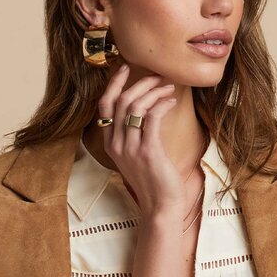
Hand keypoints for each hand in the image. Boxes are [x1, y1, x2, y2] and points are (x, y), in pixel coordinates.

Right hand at [95, 62, 199, 220]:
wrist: (160, 208)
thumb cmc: (154, 182)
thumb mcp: (138, 156)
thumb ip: (136, 135)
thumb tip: (147, 111)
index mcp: (110, 144)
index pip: (105, 106)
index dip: (114, 84)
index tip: (126, 69)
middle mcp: (116, 144)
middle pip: (119, 101)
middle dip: (138, 83)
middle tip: (156, 75)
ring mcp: (130, 148)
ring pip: (134, 107)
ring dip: (152, 91)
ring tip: (168, 86)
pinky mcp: (148, 152)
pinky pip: (152, 118)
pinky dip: (161, 104)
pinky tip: (171, 101)